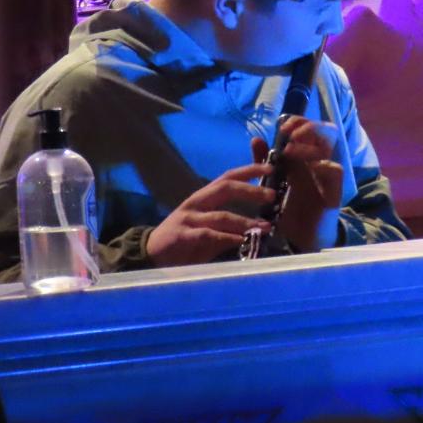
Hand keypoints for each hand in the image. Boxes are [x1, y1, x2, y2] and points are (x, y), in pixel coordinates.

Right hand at [145, 163, 275, 266]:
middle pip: (225, 188)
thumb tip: (262, 222)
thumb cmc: (185, 240)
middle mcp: (196, 203)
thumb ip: (230, 223)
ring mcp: (188, 219)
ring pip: (221, 215)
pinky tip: (241, 241)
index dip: (249, 169)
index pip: (228, 177)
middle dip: (251, 190)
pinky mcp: (181, 236)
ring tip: (265, 227)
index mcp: (204, 196)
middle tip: (272, 194)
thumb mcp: (209, 227)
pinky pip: (208, 235)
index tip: (271, 166)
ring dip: (245, 221)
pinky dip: (227, 238)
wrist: (150, 255)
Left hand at [252, 116, 342, 252]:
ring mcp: (328, 174)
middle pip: (324, 130)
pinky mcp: (334, 190)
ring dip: (311, 143)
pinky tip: (310, 168)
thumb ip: (263, 161)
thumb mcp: (270, 182)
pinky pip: (336, 170)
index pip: (307, 128)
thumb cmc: (287, 209)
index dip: (297, 122)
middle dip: (307, 127)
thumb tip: (256, 138)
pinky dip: (324, 165)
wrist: (299, 238)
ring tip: (290, 151)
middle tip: (290, 135)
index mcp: (304, 156)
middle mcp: (318, 160)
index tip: (281, 128)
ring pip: (330, 146)